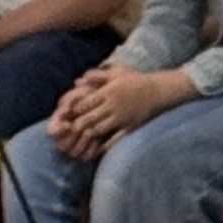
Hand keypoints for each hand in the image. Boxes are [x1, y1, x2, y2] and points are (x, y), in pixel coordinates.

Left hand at [53, 63, 172, 155]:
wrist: (157, 91)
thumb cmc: (134, 80)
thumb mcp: (116, 72)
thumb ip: (96, 76)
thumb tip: (77, 81)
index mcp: (108, 92)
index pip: (86, 102)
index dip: (74, 110)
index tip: (65, 114)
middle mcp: (112, 106)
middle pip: (90, 118)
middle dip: (77, 125)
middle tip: (68, 131)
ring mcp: (121, 118)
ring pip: (99, 130)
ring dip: (87, 136)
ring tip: (77, 141)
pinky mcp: (129, 127)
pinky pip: (114, 139)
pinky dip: (104, 146)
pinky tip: (96, 150)